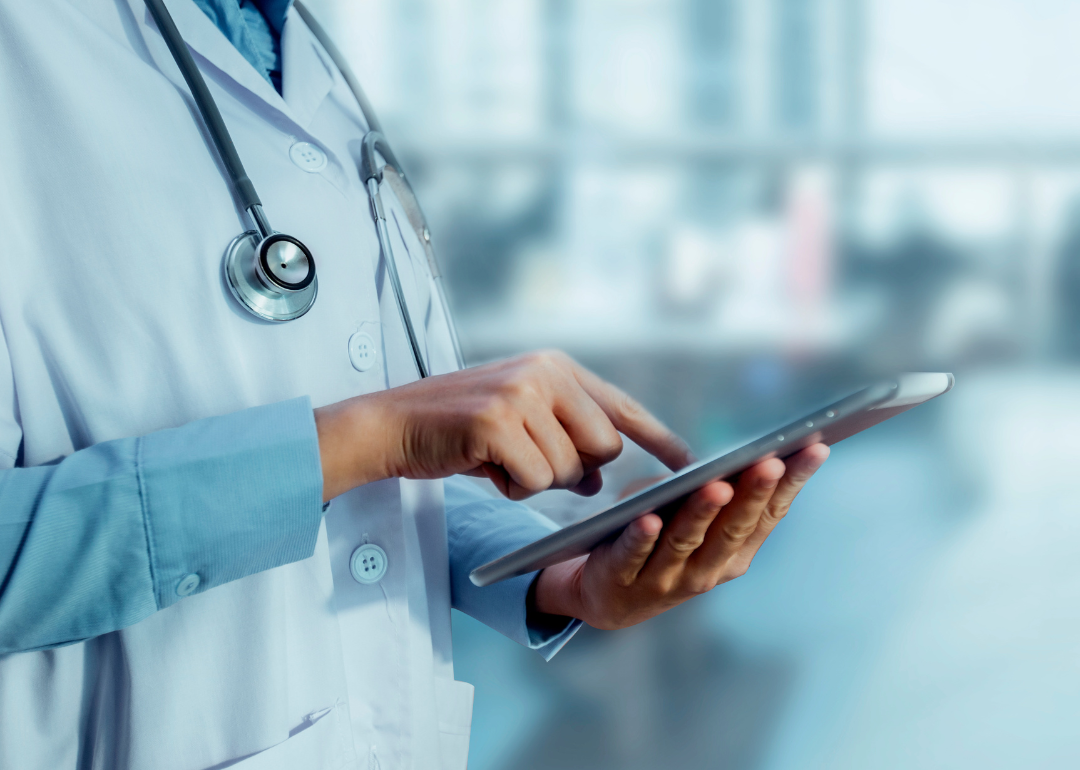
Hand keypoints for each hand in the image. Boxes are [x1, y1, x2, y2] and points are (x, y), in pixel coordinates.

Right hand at [314, 350, 692, 501]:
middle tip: (526, 462)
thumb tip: (601, 477)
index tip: (692, 464)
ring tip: (495, 457)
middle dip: (573, 470)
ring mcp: (521, 394)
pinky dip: (510, 486)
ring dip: (534, 479)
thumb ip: (566, 439)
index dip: (659, 438)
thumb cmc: (459, 429)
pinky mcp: (497, 421)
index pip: (622, 406)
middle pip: (603, 447)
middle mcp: (545, 372)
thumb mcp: (519, 422)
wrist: (391, 423)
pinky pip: (533, 480)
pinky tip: (482, 465)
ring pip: (568, 470)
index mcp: (555, 366)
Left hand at [531, 444, 829, 628]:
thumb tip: (748, 452)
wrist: (606, 595)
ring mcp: (665, 579)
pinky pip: (634, 555)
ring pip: (686, 542)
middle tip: (771, 462)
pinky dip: (642, 538)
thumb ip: (720, 493)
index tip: (814, 449)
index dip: (792, 484)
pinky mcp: (621, 580)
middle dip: (753, 493)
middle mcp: (706, 570)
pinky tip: (649, 518)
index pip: (768, 515)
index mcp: (733, 554)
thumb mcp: (696, 517)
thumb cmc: (659, 542)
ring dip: (702, 513)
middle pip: (733, 528)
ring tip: (716, 486)